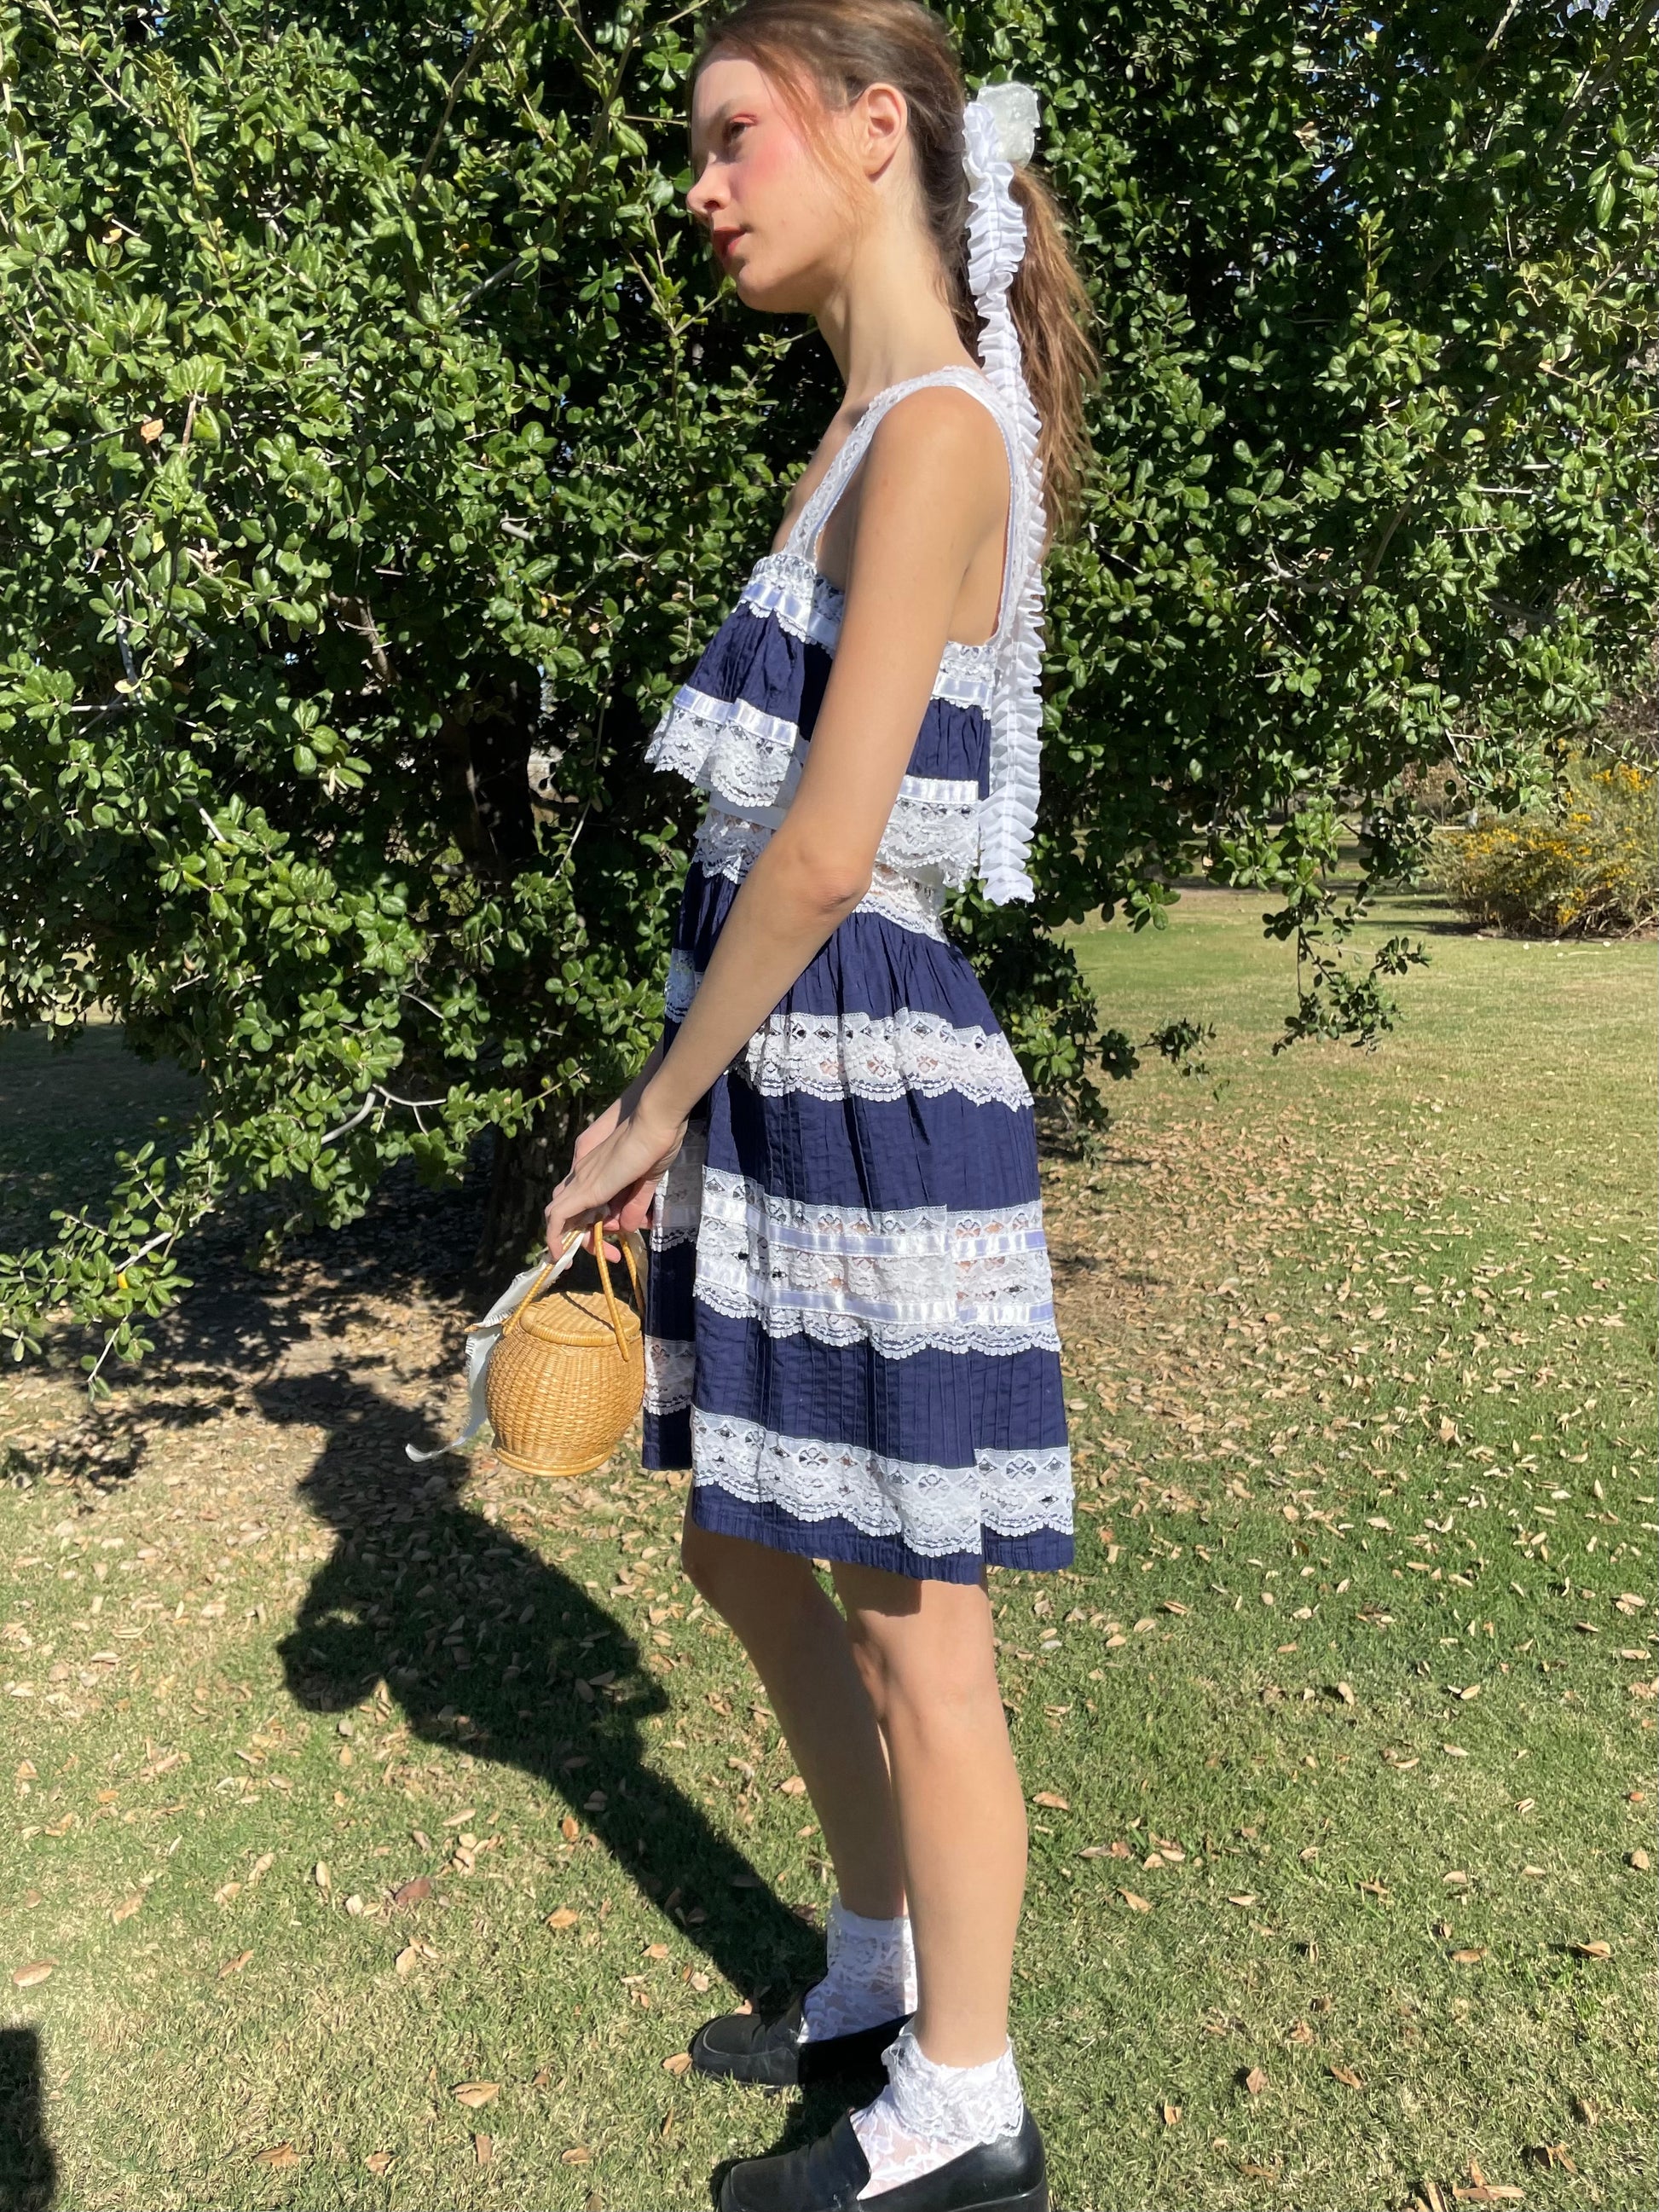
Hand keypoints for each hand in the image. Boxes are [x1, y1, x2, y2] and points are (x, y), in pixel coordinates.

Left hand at [543, 1100, 685, 1263]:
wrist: (655, 1122)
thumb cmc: (658, 1144)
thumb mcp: (647, 1182)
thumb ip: (635, 1205)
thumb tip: (627, 1227)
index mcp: (599, 1171)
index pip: (584, 1202)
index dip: (594, 1225)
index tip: (613, 1242)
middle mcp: (584, 1175)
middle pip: (571, 1212)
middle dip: (584, 1238)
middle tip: (609, 1255)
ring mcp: (583, 1181)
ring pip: (561, 1216)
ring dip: (572, 1241)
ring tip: (588, 1258)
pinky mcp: (586, 1190)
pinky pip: (558, 1217)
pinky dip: (554, 1237)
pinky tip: (560, 1255)